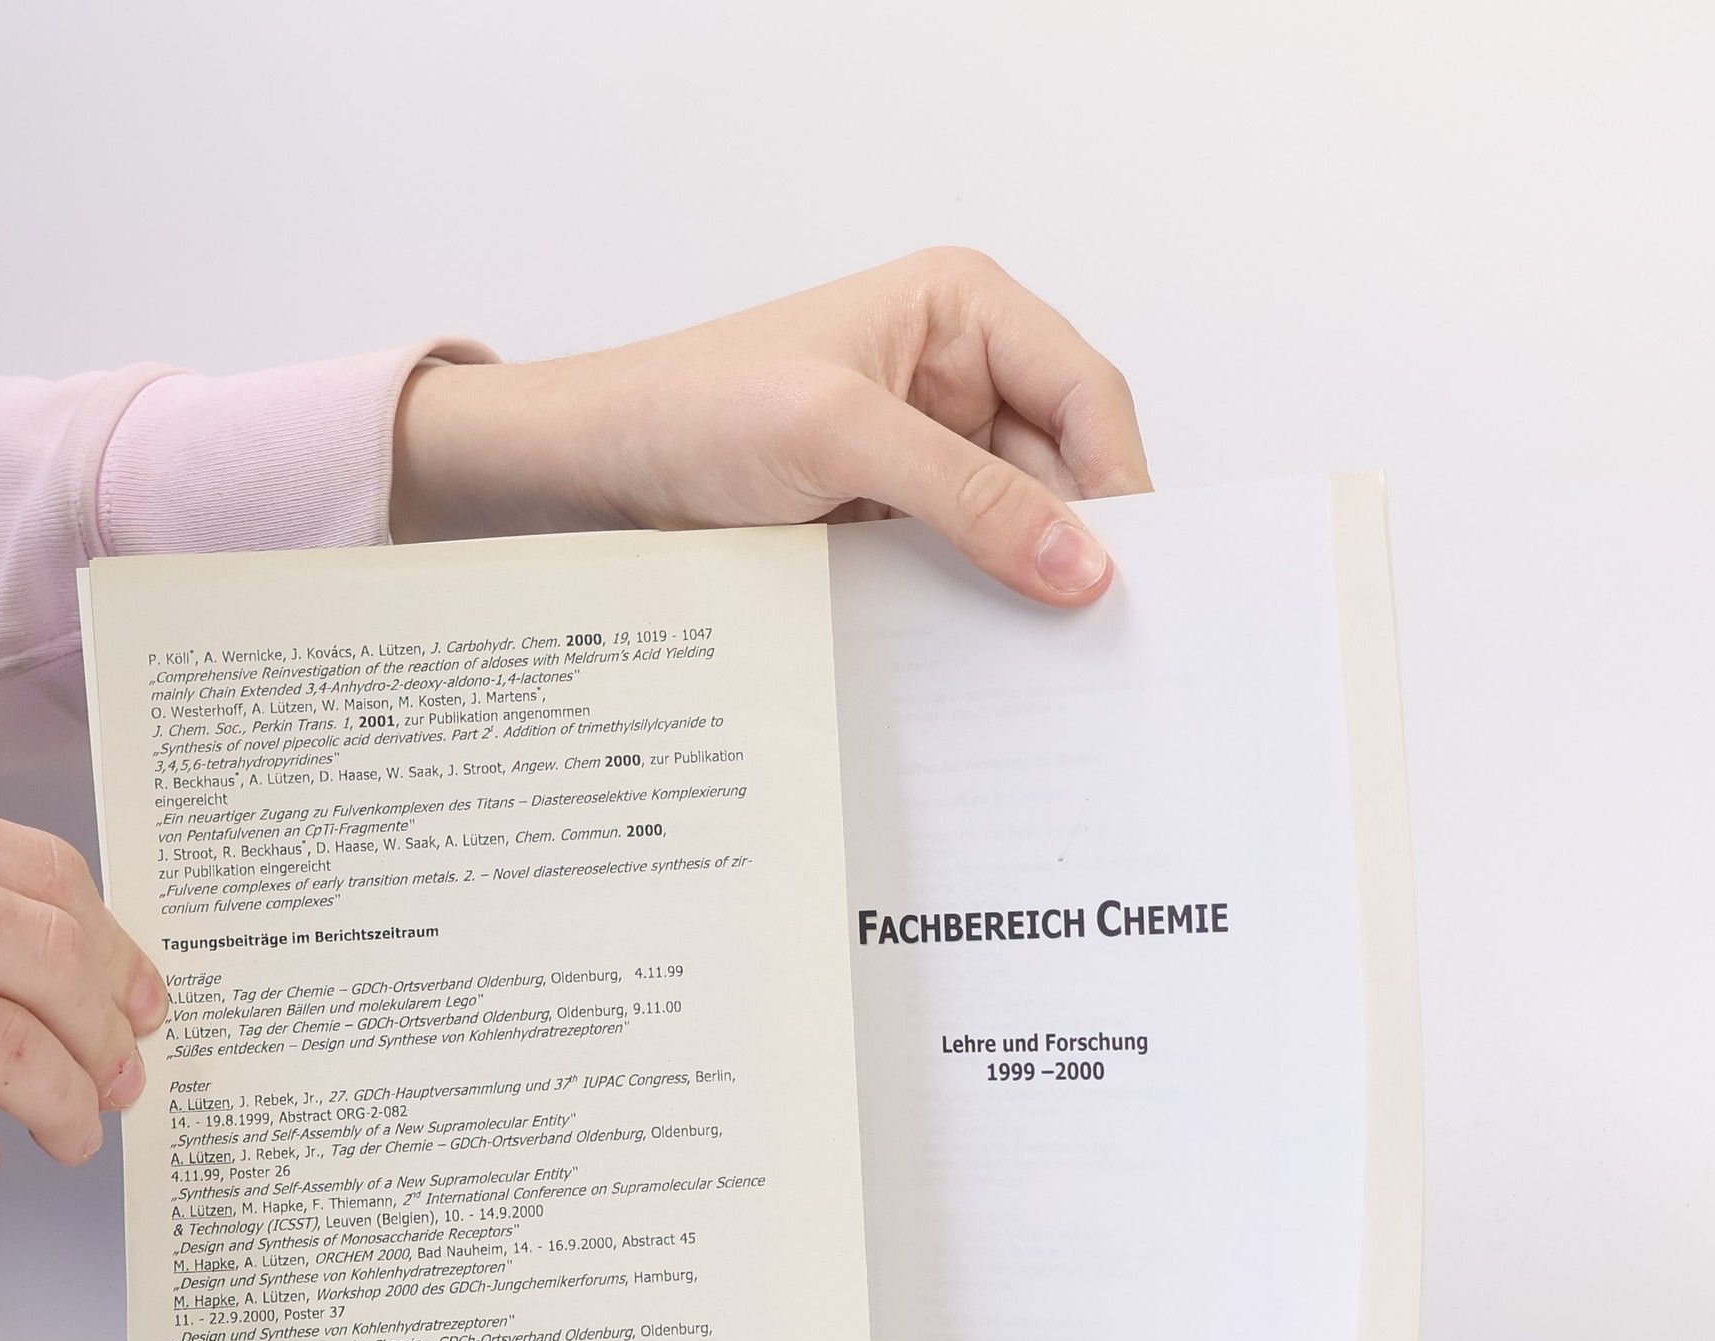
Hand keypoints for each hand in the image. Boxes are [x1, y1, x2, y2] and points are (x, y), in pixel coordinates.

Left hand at [391, 247, 1148, 605]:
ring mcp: (923, 449)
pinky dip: (971, 603)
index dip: (1118, 480)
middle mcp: (955, 373)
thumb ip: (969, 497)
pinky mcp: (890, 513)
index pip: (1085, 394)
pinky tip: (974, 650)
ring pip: (1015, 524)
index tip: (1124, 571)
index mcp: (962, 310)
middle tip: (1092, 632)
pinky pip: (960, 562)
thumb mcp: (840, 436)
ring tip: (1036, 653)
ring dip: (1019, 582)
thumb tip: (1082, 563)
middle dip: (1073, 541)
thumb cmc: (693, 410)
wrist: (593, 469)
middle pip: (1063, 466)